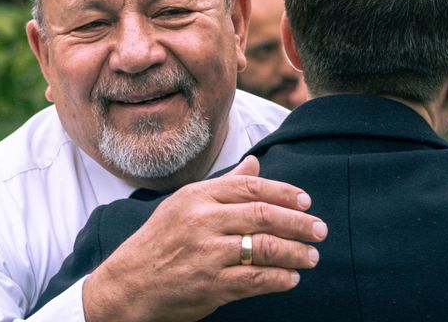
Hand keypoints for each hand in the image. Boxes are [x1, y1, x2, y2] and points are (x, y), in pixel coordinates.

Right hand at [82, 156, 327, 321]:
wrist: (126, 285)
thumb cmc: (158, 241)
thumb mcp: (185, 204)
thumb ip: (224, 184)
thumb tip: (255, 163)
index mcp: (198, 196)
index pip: (252, 187)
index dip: (285, 193)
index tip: (307, 201)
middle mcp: (203, 221)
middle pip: (263, 215)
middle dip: (299, 223)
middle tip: (320, 230)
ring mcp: (206, 253)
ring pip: (264, 248)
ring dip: (295, 253)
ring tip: (312, 257)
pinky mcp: (209, 285)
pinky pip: (254, 280)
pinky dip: (278, 279)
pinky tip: (292, 279)